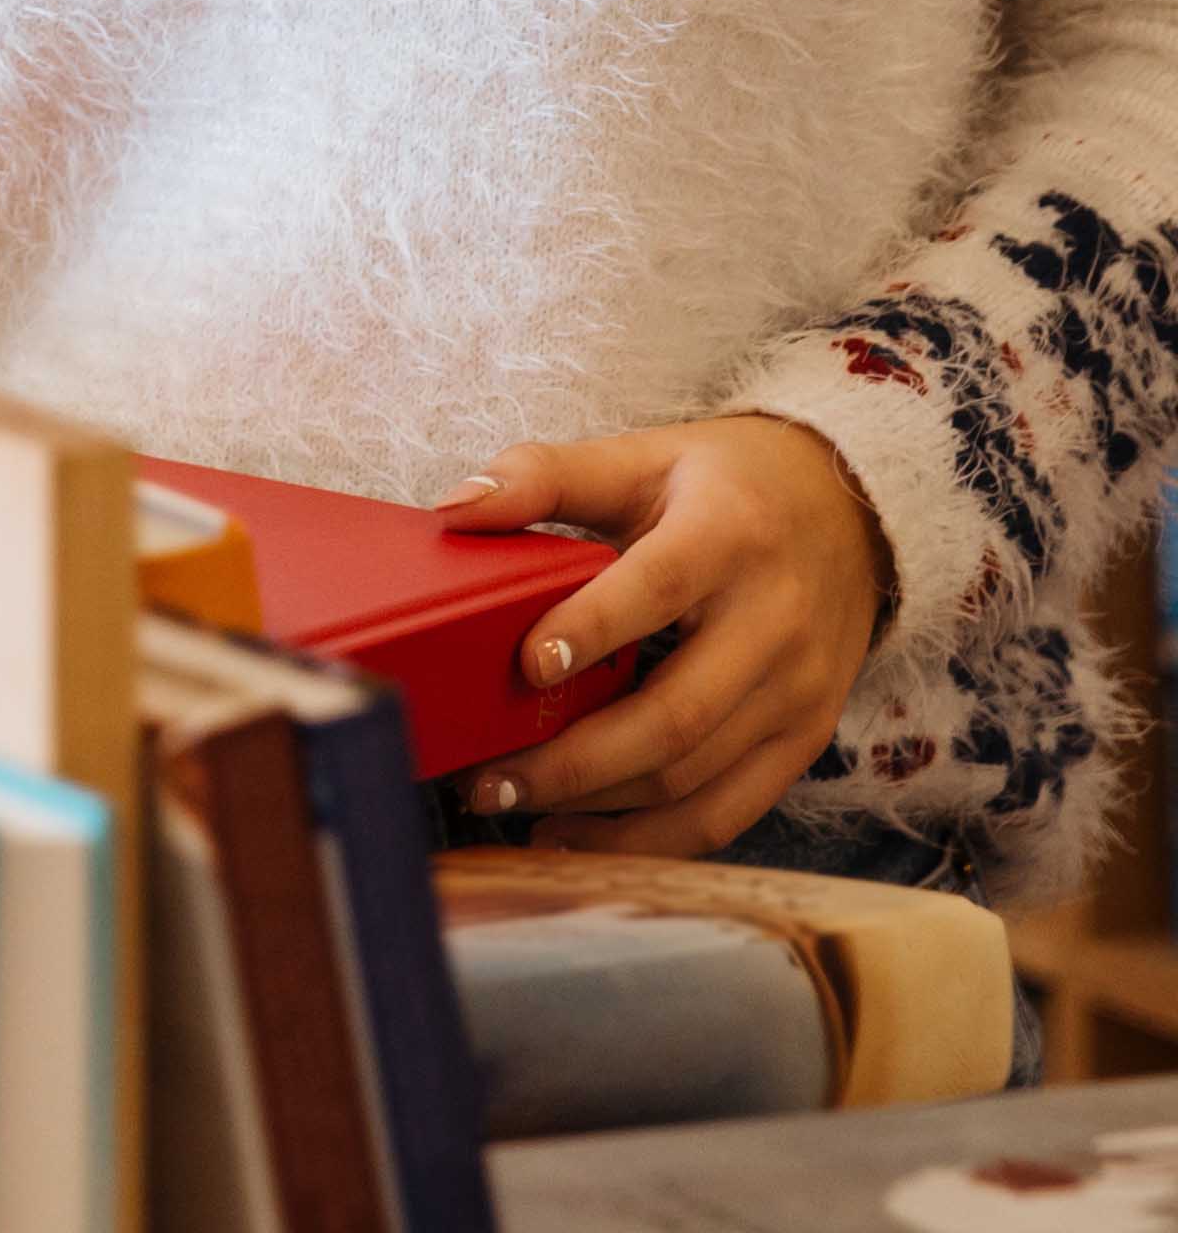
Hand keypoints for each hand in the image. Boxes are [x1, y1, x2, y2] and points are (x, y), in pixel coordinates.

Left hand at [438, 416, 895, 856]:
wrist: (847, 517)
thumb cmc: (721, 485)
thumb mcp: (639, 457)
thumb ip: (542, 476)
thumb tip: (451, 510)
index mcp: (728, 538)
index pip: (657, 589)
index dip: (592, 629)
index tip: (526, 664)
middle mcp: (774, 624)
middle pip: (674, 715)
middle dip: (574, 758)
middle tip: (487, 777)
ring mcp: (797, 695)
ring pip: (693, 778)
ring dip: (596, 807)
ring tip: (510, 804)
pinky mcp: (803, 744)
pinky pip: (726, 813)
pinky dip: (648, 840)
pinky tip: (574, 838)